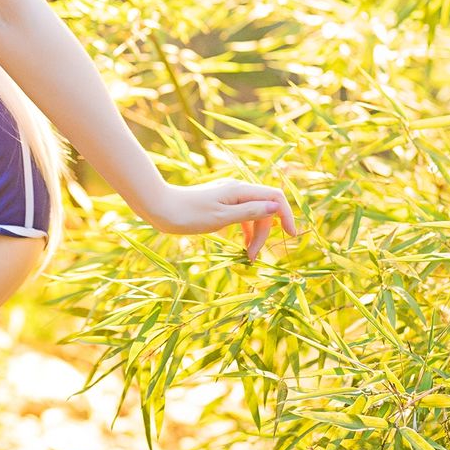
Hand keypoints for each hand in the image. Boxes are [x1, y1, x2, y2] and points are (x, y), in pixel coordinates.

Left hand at [141, 177, 298, 258]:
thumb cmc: (188, 214)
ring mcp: (229, 197)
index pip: (275, 197)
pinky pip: (242, 217)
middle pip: (265, 209)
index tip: (291, 236)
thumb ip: (249, 213)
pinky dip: (245, 232)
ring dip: (256, 235)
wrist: (159, 208)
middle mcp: (237, 191)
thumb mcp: (221, 217)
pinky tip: (242, 246)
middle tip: (253, 258)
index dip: (287, 215)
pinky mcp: (221, 205)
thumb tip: (275, 207)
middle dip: (265, 233)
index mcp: (240, 191)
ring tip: (249, 257)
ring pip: (254, 215)